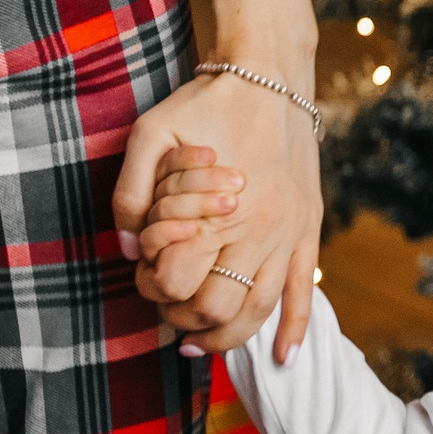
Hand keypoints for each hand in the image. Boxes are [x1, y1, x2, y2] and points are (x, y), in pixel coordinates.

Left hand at [115, 72, 320, 358]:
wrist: (269, 76)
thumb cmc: (205, 105)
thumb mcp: (150, 132)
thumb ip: (130, 192)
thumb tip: (125, 248)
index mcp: (215, 209)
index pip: (178, 281)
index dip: (153, 288)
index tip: (145, 275)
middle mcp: (256, 229)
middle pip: (217, 308)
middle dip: (185, 320)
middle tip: (168, 312)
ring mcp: (286, 233)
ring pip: (259, 310)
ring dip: (229, 339)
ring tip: (201, 345)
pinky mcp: (307, 230)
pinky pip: (303, 291)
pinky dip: (294, 329)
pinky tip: (282, 357)